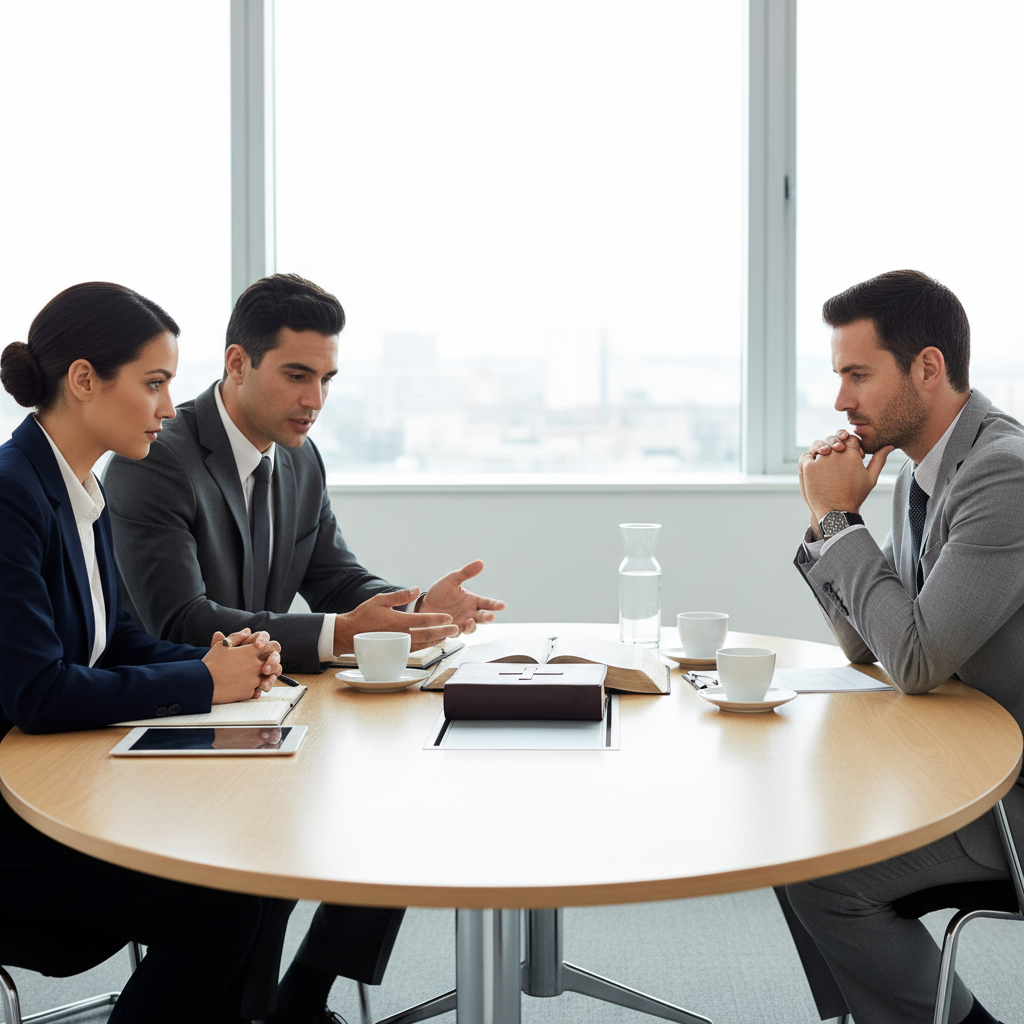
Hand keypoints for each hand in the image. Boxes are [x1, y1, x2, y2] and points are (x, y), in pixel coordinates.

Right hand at [205, 631, 281, 701]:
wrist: (203, 684)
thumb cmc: (211, 663)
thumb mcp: (222, 646)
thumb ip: (237, 637)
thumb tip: (247, 631)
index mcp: (251, 652)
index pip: (273, 646)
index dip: (270, 646)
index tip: (264, 649)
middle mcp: (256, 665)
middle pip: (275, 662)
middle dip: (272, 662)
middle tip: (265, 664)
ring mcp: (254, 680)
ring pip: (268, 677)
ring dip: (264, 676)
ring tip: (253, 676)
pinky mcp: (250, 692)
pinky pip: (257, 689)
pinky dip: (253, 687)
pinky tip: (243, 685)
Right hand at [333, 588, 459, 654]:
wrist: (349, 634)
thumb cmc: (364, 616)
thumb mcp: (380, 600)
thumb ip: (400, 595)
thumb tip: (416, 589)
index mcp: (398, 621)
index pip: (423, 621)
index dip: (438, 619)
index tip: (448, 618)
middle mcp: (400, 635)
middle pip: (427, 635)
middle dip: (443, 632)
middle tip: (455, 629)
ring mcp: (398, 645)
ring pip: (423, 645)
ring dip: (437, 640)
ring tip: (448, 636)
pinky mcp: (395, 651)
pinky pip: (415, 649)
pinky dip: (426, 646)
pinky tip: (433, 642)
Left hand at [419, 560, 505, 633]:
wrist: (423, 604)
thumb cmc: (440, 592)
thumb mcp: (452, 580)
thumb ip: (466, 573)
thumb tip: (480, 562)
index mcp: (473, 601)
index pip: (488, 603)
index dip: (496, 605)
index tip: (501, 605)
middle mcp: (470, 613)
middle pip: (483, 617)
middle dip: (488, 617)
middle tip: (490, 616)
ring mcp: (461, 623)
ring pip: (471, 628)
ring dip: (472, 626)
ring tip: (470, 621)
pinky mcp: (450, 630)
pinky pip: (456, 633)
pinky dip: (456, 632)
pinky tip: (454, 628)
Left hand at [799, 436, 893, 526]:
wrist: (836, 512)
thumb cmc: (855, 496)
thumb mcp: (870, 478)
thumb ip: (879, 459)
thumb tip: (890, 446)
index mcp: (853, 454)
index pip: (850, 439)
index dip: (849, 446)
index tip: (849, 456)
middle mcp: (837, 454)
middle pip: (834, 441)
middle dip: (836, 447)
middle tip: (836, 462)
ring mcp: (822, 459)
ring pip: (820, 447)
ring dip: (823, 453)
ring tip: (827, 469)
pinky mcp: (809, 466)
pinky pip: (808, 457)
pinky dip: (811, 461)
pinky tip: (817, 472)